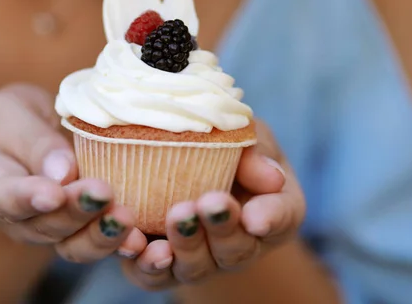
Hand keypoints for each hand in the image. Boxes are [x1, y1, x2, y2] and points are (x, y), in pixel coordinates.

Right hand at [0, 84, 146, 262]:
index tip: (52, 194)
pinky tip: (143, 240)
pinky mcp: (83, 230)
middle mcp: (18, 219)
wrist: (26, 138)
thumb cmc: (11, 120)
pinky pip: (101, 243)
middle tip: (103, 193)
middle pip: (45, 225)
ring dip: (102, 235)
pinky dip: (122, 243)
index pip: (2, 196)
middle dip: (76, 212)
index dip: (27, 199)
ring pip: (74, 245)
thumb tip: (63, 172)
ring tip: (126, 220)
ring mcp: (50, 230)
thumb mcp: (11, 112)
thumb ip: (32, 141)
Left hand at [121, 119, 305, 289]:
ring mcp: (196, 260)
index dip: (270, 218)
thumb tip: (271, 177)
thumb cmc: (226, 148)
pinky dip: (141, 259)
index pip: (279, 218)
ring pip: (193, 267)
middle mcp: (236, 246)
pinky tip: (132, 240)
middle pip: (234, 251)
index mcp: (268, 212)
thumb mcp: (247, 138)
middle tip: (207, 204)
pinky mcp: (156, 264)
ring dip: (182, 246)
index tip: (256, 216)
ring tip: (171, 220)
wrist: (180, 161)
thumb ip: (257, 152)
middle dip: (220, 230)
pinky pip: (150, 273)